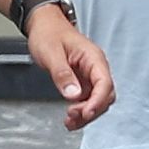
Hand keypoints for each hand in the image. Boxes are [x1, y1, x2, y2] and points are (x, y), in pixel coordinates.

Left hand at [21, 3, 113, 130]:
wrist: (43, 26)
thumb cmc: (48, 33)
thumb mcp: (51, 53)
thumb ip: (62, 74)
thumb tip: (73, 94)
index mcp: (93, 57)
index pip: (104, 83)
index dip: (97, 101)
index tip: (86, 113)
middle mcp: (95, 68)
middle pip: (105, 96)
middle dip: (91, 110)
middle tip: (72, 117)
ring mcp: (90, 76)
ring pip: (97, 101)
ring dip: (86, 114)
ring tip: (70, 122)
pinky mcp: (82, 83)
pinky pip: (87, 101)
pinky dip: (80, 112)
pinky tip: (71, 119)